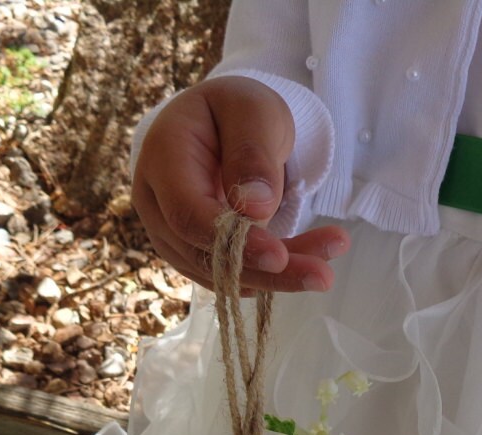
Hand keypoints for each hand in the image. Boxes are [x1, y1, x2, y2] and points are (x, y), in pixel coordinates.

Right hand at [132, 76, 348, 293]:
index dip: (232, 240)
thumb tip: (256, 207)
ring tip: (324, 271)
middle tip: (321, 277)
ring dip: (276, 277)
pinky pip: (232, 274)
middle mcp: (157, 205)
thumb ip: (252, 152)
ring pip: (222, 273)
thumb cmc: (234, 110)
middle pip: (205, 254)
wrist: (222, 125)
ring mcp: (172, 235)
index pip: (188, 214)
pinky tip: (310, 264)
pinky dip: (273, 274)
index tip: (278, 254)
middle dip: (265, 271)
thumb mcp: (251, 110)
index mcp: (163, 159)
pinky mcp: (195, 254)